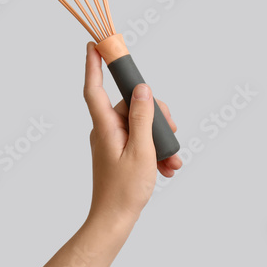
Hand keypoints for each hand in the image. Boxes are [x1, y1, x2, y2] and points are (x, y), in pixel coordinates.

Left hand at [83, 43, 181, 225]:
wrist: (114, 221)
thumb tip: (142, 89)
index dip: (93, 65)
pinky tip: (168, 166)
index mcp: (105, 127)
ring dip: (159, 138)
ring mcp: (112, 142)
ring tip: (172, 158)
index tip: (94, 45)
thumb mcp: (141, 150)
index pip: (95, 88)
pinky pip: (139, 141)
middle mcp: (106, 131)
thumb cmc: (125, 190)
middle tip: (171, 130)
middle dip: (155, 115)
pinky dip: (155, 151)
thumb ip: (142, 117)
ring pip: (139, 125)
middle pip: (131, 106)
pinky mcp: (119, 153)